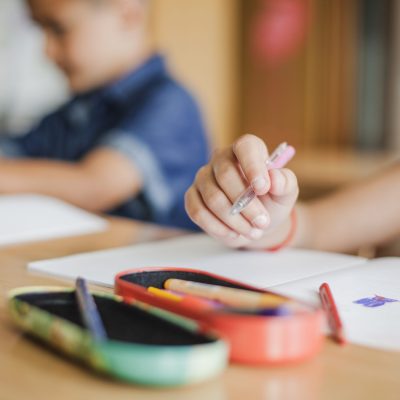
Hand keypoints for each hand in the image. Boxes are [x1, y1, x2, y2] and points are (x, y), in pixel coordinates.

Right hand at [185, 134, 298, 248]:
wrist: (256, 222)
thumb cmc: (271, 201)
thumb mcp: (286, 193)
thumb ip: (286, 183)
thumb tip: (274, 178)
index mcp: (247, 149)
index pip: (245, 147)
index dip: (253, 166)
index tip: (263, 188)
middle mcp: (221, 158)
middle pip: (226, 176)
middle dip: (247, 205)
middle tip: (263, 222)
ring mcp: (203, 177)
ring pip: (213, 198)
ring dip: (235, 220)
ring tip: (253, 231)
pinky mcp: (192, 197)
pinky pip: (198, 212)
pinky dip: (217, 227)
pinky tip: (233, 233)